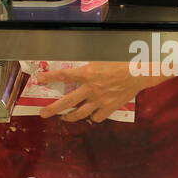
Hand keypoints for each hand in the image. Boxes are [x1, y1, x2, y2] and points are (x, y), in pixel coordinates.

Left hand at [37, 62, 169, 122]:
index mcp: (88, 73)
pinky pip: (96, 118)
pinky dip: (92, 117)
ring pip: (80, 114)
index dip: (50, 77)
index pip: (64, 74)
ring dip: (69, 117)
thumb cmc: (120, 63)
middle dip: (52, 109)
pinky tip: (91, 115)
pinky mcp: (109, 108)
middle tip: (43, 113)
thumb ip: (87, 67)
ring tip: (64, 118)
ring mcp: (99, 101)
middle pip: (67, 102)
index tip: (39, 78)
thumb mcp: (100, 59)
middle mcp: (91, 89)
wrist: (138, 73)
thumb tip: (76, 70)